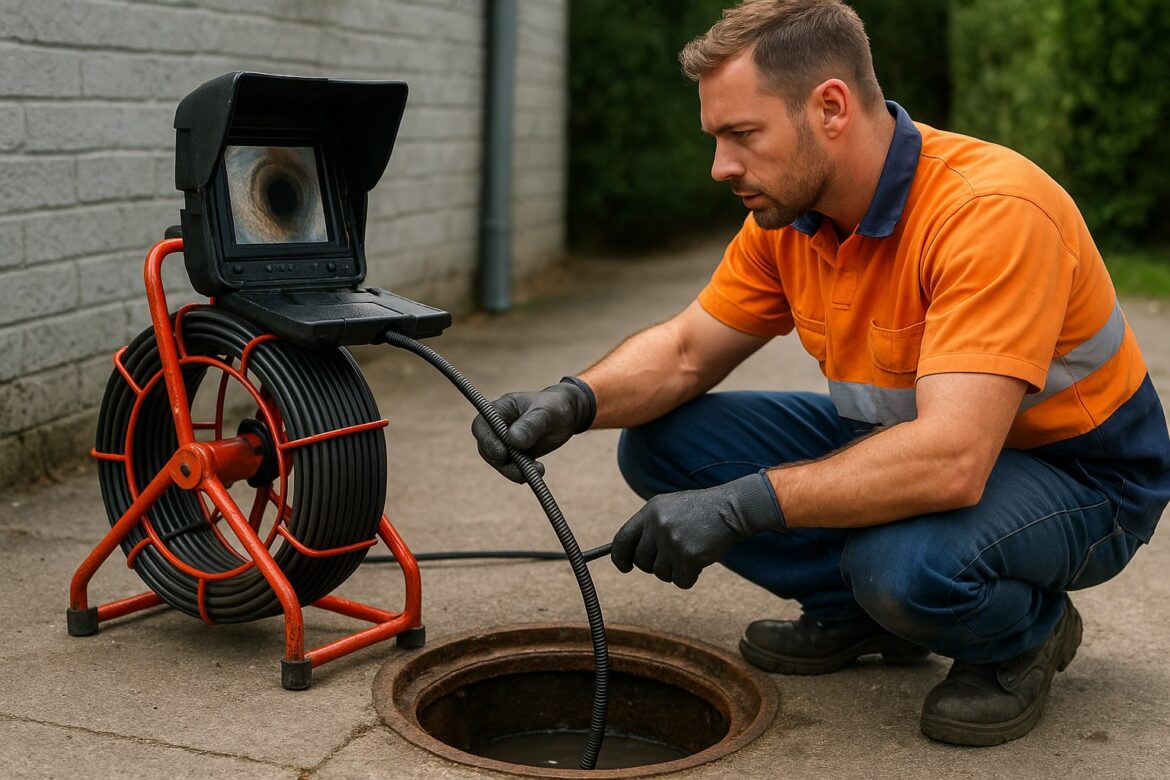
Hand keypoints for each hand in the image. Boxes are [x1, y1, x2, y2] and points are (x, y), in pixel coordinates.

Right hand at [471, 377, 595, 481]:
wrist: (568, 416)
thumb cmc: (555, 407)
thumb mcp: (545, 413)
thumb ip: (530, 425)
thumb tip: (514, 440)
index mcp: (499, 409)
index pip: (481, 426)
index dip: (487, 441)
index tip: (501, 453)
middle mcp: (497, 427)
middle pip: (488, 448)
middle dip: (502, 462)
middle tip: (521, 471)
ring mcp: (505, 442)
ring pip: (500, 462)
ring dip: (515, 471)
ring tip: (538, 470)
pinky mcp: (515, 455)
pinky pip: (512, 468)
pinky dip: (523, 473)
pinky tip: (538, 471)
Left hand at [610, 472, 784, 588]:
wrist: (732, 509)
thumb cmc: (702, 511)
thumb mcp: (670, 508)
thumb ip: (650, 527)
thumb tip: (630, 554)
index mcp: (650, 511)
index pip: (622, 539)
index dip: (620, 557)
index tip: (624, 567)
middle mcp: (657, 525)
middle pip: (641, 562)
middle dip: (654, 565)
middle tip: (673, 557)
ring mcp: (672, 540)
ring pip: (660, 573)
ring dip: (675, 570)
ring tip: (690, 552)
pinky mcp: (688, 556)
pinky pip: (680, 581)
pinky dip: (690, 577)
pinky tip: (700, 560)